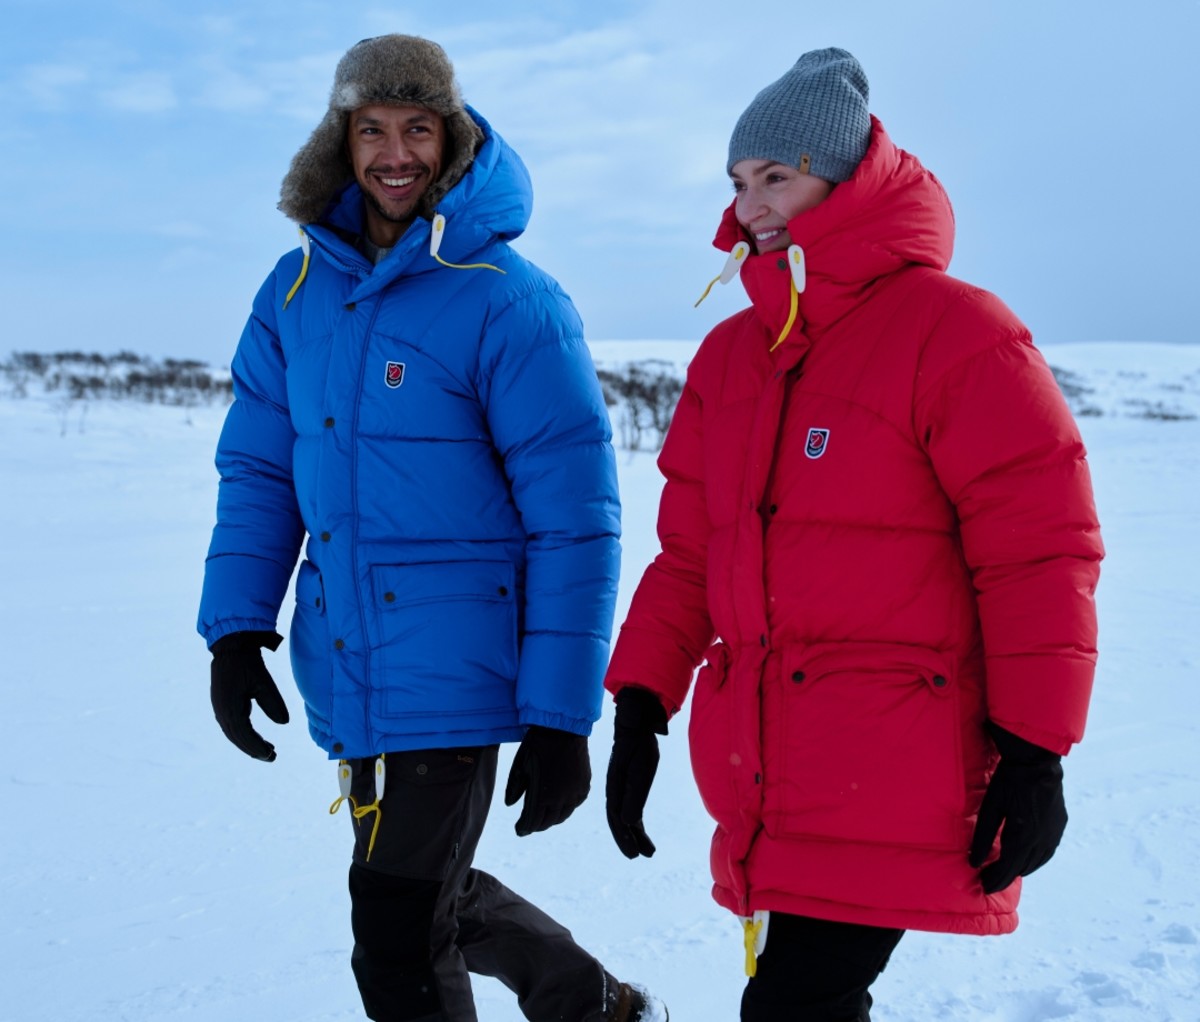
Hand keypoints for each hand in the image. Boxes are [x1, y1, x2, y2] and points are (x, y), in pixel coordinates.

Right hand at [209, 631, 288, 761]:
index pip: (243, 735)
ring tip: (268, 751)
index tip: (271, 754)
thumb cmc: (248, 664)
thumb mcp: (264, 683)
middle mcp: (221, 712)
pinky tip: (256, 738)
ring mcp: (220, 709)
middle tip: (272, 757)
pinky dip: (244, 734)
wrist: (231, 648)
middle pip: (237, 738)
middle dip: (253, 749)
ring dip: (249, 743)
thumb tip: (284, 723)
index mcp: (229, 708)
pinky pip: (233, 726)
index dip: (256, 747)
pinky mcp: (223, 705)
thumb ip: (273, 703)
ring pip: (234, 733)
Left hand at [504, 725, 590, 835]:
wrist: (563, 728)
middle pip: (548, 822)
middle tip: (529, 826)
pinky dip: (567, 808)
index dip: (524, 828)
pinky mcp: (585, 784)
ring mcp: (575, 792)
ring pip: (563, 815)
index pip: (532, 822)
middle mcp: (561, 799)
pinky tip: (560, 805)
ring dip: (552, 819)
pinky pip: (576, 804)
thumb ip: (514, 788)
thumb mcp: (520, 766)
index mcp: (542, 796)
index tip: (518, 830)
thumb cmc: (537, 745)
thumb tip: (510, 805)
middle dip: (537, 826)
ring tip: (544, 818)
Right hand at [605, 687, 667, 858]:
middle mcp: (614, 791)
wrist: (636, 725)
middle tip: (640, 856)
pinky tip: (641, 830)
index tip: (634, 854)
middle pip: (618, 822)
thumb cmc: (639, 745)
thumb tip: (627, 822)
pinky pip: (630, 809)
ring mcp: (620, 788)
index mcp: (614, 789)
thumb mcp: (640, 769)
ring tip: (647, 851)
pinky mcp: (628, 785)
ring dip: (634, 834)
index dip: (624, 838)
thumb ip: (634, 795)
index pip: (617, 819)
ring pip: (624, 818)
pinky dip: (636, 823)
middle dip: (628, 840)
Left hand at [969, 722, 1067, 893]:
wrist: (1037, 762)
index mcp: (1024, 837)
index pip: (1008, 868)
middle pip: (1021, 867)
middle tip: (988, 881)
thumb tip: (974, 863)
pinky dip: (1034, 859)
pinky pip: (1047, 851)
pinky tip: (1025, 858)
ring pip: (1037, 862)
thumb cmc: (1008, 782)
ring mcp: (1054, 833)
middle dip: (1004, 876)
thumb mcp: (991, 808)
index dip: (995, 880)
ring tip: (1003, 872)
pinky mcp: (1060, 825)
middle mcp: (1043, 840)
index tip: (983, 887)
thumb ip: (983, 837)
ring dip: (1020, 868)